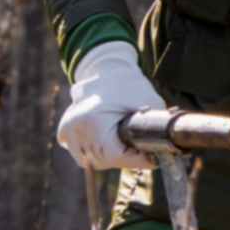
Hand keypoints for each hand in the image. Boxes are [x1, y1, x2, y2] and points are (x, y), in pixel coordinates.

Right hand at [57, 40, 157, 172]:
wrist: (106, 68)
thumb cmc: (129, 84)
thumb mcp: (150, 102)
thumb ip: (157, 129)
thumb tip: (165, 153)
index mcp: (94, 120)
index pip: (116, 156)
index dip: (136, 160)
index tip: (152, 159)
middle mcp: (76, 127)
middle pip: (104, 161)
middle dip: (125, 158)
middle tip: (142, 150)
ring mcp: (68, 129)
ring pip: (91, 161)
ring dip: (108, 157)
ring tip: (124, 143)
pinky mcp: (64, 130)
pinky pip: (80, 154)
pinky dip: (93, 151)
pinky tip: (107, 139)